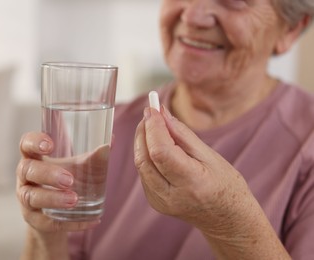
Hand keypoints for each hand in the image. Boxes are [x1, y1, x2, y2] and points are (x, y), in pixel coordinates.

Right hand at [16, 132, 100, 233]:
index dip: (34, 142)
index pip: (26, 144)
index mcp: (35, 158)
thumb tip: (111, 141)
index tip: (49, 145)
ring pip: (31, 197)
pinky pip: (47, 222)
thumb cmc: (67, 182)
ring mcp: (26, 199)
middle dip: (48, 174)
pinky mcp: (34, 220)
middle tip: (69, 180)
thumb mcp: (79, 168)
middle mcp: (26, 177)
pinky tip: (91, 220)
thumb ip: (94, 156)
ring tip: (74, 200)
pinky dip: (70, 223)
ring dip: (53, 198)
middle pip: (27, 170)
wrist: (58, 215)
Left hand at [134, 106, 256, 232]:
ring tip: (155, 125)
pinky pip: (144, 172)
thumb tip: (162, 114)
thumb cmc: (225, 186)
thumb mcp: (211, 156)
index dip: (153, 128)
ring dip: (143, 141)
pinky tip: (157, 144)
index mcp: (192, 184)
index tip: (152, 108)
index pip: (161, 152)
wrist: (227, 220)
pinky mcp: (154, 201)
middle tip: (151, 113)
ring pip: (141, 164)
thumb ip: (182, 135)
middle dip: (144, 131)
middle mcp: (171, 196)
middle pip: (144, 158)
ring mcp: (160, 202)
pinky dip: (147, 154)